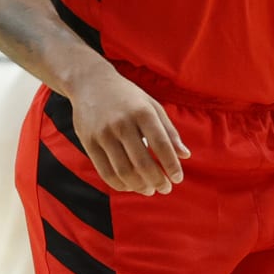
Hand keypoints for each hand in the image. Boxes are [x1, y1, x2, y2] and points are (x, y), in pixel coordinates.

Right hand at [67, 68, 188, 194]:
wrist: (90, 83)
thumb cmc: (128, 97)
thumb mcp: (152, 106)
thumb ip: (169, 131)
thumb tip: (185, 155)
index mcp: (143, 113)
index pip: (161, 145)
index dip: (171, 165)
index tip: (178, 179)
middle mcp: (122, 124)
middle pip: (142, 162)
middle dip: (157, 180)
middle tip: (165, 189)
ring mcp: (103, 134)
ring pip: (123, 170)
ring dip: (139, 185)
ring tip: (149, 190)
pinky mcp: (88, 142)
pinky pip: (105, 171)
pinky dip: (119, 184)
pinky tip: (130, 186)